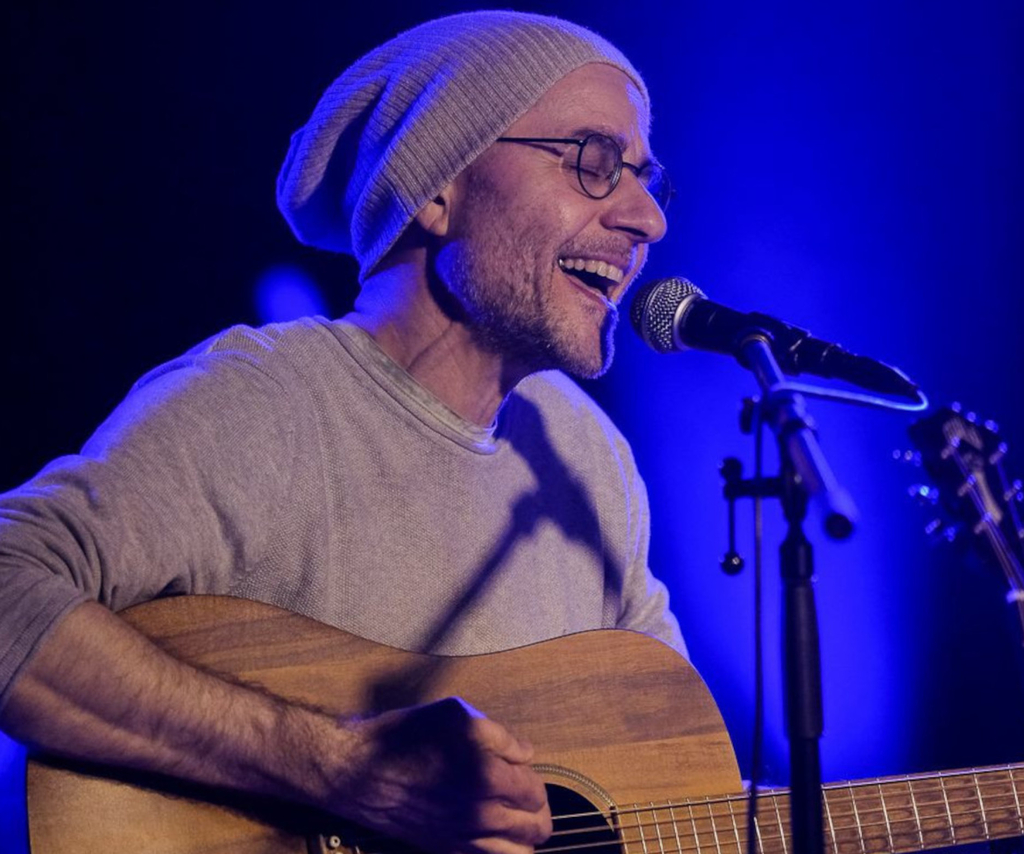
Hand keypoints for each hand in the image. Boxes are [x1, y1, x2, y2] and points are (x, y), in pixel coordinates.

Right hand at [336, 697, 551, 853]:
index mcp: (490, 779)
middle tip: (523, 791)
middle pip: (535, 827)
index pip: (536, 791)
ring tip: (515, 817)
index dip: (533, 776)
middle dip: (538, 809)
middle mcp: (482, 816)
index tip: (519, 766)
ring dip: (525, 837)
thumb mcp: (457, 715)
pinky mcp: (446, 850)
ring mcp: (464, 838)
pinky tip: (493, 835)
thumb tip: (526, 753)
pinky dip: (499, 852)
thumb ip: (501, 736)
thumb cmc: (406, 737)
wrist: (359, 771)